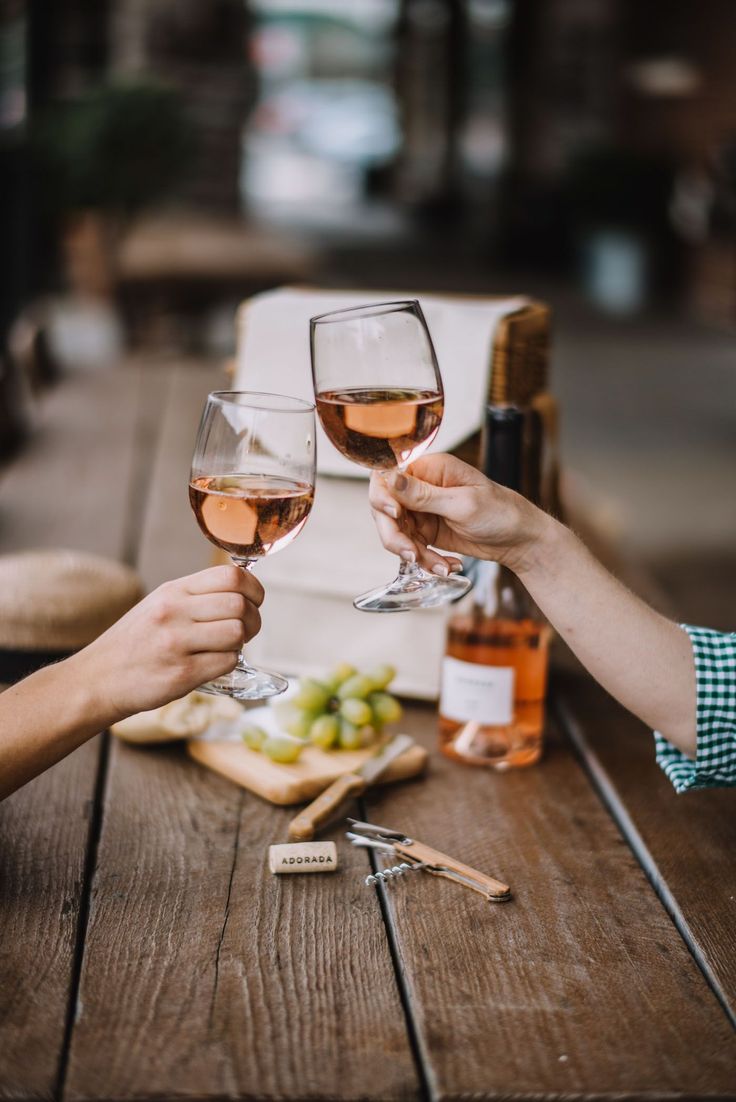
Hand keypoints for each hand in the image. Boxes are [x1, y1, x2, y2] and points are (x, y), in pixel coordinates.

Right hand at [75, 565, 263, 723]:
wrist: (98, 679)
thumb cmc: (135, 642)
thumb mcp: (159, 604)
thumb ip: (197, 596)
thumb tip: (243, 592)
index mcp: (173, 591)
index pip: (231, 575)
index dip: (253, 588)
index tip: (254, 601)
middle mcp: (174, 612)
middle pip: (239, 605)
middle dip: (252, 619)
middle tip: (245, 630)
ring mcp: (177, 643)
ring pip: (237, 633)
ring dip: (241, 643)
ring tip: (226, 647)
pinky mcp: (181, 674)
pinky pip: (227, 662)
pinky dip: (228, 663)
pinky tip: (212, 664)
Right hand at [369, 453, 546, 575]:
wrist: (521, 539)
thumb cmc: (501, 512)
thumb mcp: (463, 504)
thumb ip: (424, 494)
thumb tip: (389, 478)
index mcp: (429, 469)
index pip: (387, 477)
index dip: (382, 496)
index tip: (394, 514)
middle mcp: (421, 487)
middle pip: (385, 510)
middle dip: (395, 536)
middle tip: (412, 554)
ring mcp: (422, 511)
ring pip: (397, 534)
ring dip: (414, 554)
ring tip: (441, 567)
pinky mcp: (427, 532)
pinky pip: (413, 548)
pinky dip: (427, 561)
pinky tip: (448, 567)